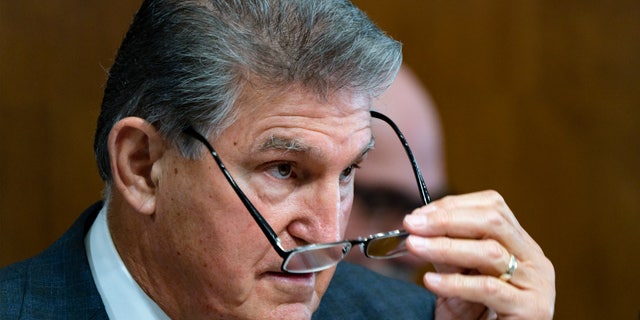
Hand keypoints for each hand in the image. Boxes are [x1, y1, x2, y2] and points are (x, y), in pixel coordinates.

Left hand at [403, 190, 554, 318]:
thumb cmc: (478, 314)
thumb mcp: (463, 273)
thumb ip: (449, 250)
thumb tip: (418, 225)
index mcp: (521, 244)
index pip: (492, 207)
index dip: (453, 206)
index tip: (419, 214)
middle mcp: (534, 259)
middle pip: (492, 222)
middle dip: (447, 219)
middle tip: (412, 223)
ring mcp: (536, 284)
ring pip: (489, 252)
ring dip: (445, 246)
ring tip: (414, 246)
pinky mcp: (530, 310)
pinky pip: (487, 289)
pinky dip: (454, 282)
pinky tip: (430, 280)